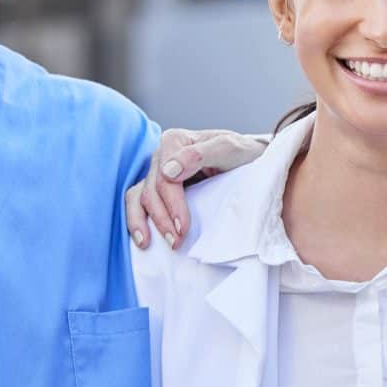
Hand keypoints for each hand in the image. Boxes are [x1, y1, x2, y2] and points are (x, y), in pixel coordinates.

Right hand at [125, 128, 269, 248]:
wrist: (249, 161)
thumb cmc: (240, 154)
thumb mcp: (229, 149)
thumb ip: (199, 154)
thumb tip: (168, 171)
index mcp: (174, 142)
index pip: (165, 177)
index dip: (172, 203)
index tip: (183, 227)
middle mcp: (160, 156)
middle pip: (152, 191)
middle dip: (163, 219)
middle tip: (177, 242)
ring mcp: (156, 173)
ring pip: (139, 198)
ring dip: (147, 224)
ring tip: (157, 244)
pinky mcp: (157, 189)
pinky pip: (137, 203)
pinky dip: (137, 221)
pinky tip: (144, 240)